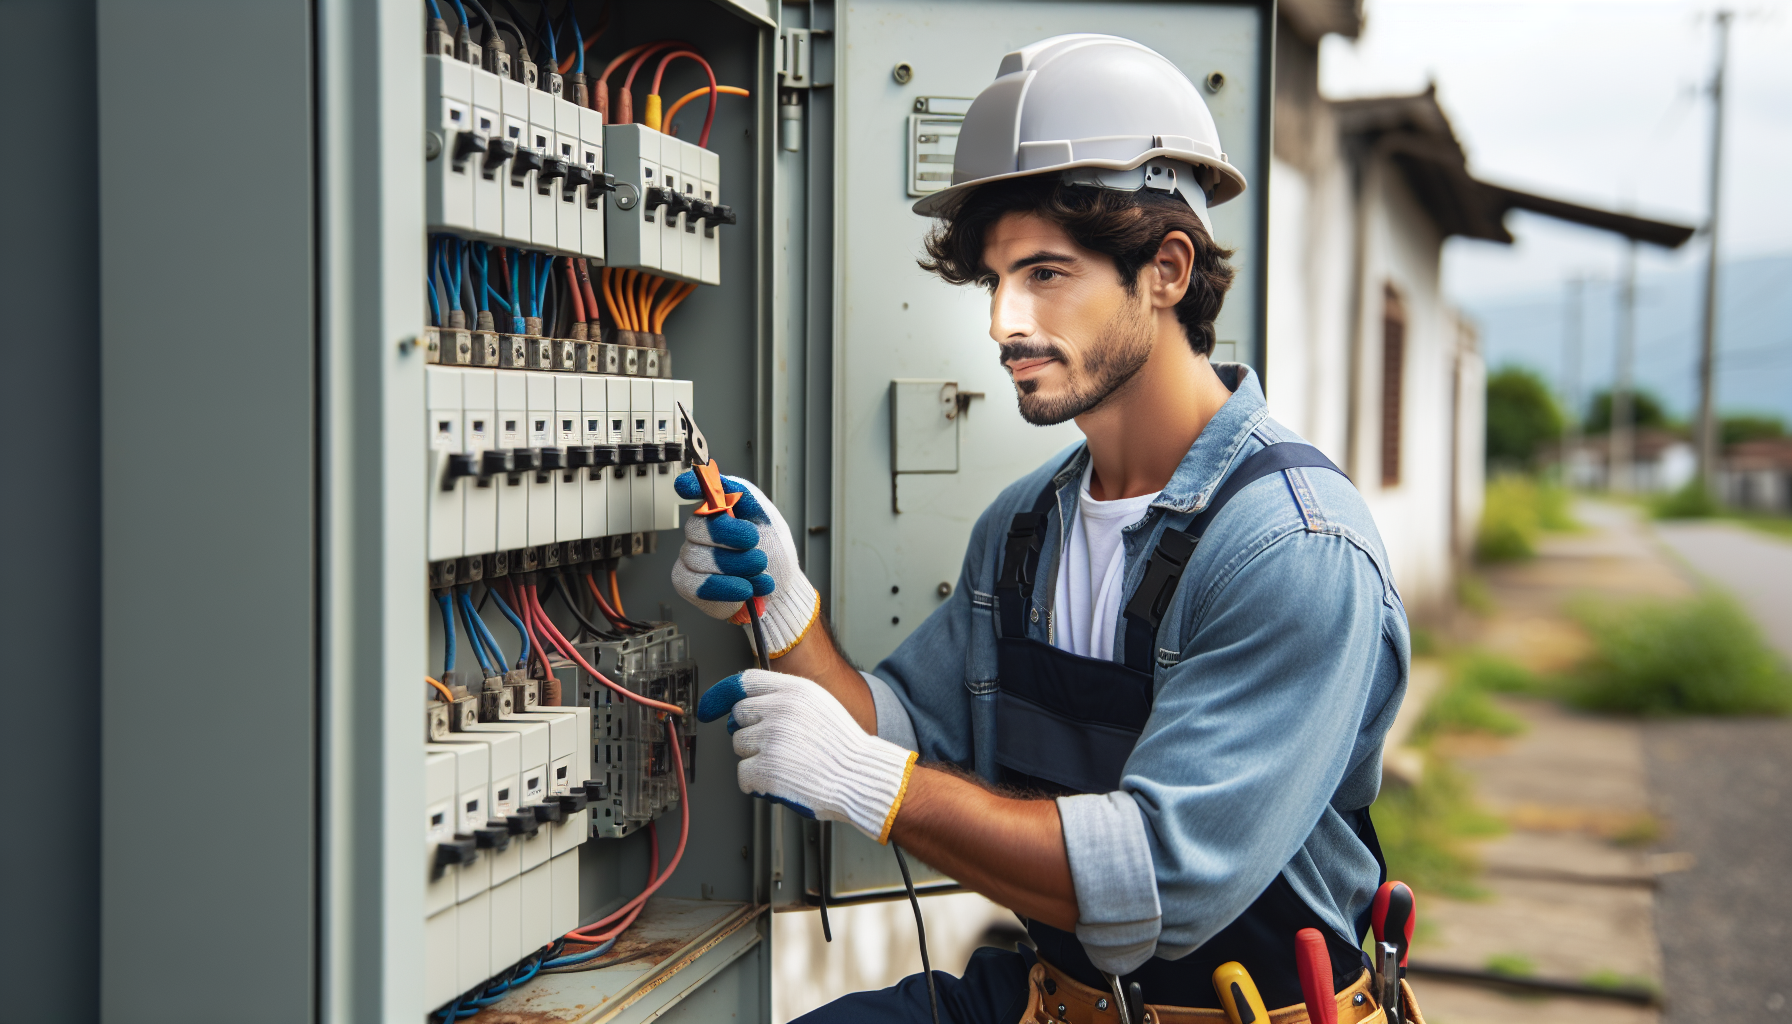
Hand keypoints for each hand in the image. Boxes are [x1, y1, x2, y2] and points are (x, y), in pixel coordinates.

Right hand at [672, 471, 818, 658]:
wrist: (782, 588)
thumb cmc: (773, 551)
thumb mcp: (766, 517)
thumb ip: (742, 493)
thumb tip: (715, 477)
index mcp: (720, 509)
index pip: (699, 490)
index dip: (691, 486)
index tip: (686, 487)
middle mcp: (700, 531)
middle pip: (699, 526)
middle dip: (733, 538)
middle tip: (757, 548)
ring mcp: (690, 556)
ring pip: (699, 557)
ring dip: (739, 567)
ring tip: (759, 572)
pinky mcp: (687, 584)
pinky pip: (695, 584)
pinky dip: (725, 587)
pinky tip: (745, 588)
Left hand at [698, 669, 917, 842]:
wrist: (860, 777)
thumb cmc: (842, 747)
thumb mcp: (818, 705)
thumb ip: (784, 699)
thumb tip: (745, 707)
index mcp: (794, 691)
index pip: (746, 682)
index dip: (726, 694)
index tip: (713, 707)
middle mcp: (779, 711)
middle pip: (738, 717)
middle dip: (750, 732)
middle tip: (775, 746)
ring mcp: (771, 740)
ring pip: (739, 747)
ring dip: (755, 759)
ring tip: (785, 764)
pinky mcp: (765, 770)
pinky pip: (743, 776)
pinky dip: (756, 784)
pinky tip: (780, 781)